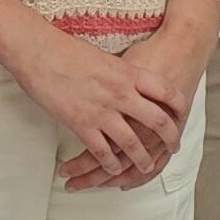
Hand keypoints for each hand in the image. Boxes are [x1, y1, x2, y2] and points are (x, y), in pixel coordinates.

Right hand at [12, 31, 184, 188]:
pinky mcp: (82, 125)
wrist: (38, 51)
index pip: (166, 92)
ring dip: (143, 159)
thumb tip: (131, 84)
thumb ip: (122, 73)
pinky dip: (112, 164)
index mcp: (128, 73)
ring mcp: (102, 111)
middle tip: (174, 145)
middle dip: (170, 137)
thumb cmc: (66, 50)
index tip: (181, 114)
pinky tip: (114, 169)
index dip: (178, 105)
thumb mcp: (105, 57)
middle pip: (157, 121)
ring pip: (133, 144)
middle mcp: (121, 93)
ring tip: (146, 166)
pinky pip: (104, 152)